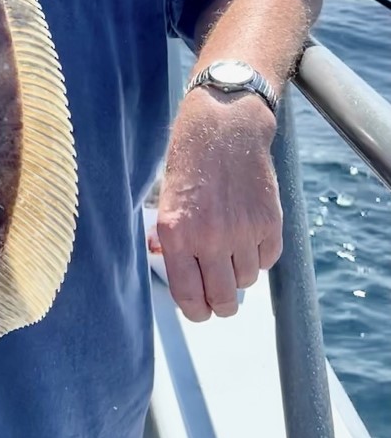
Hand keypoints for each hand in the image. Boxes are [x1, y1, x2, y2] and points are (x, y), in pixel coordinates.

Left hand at [156, 88, 282, 321]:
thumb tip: (168, 262)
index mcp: (178, 233)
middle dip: (219, 304)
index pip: (189, 297)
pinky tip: (247, 237)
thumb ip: (168, 236)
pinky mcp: (270, 223)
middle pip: (223, 300)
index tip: (199, 310)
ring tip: (229, 252)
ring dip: (238, 275)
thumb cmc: (189, 160)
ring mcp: (244, 232)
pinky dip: (259, 256)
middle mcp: (211, 238)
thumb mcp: (166, 198)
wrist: (225, 126)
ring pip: (246, 282)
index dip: (195, 311)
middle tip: (217, 295)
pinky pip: (268, 260)